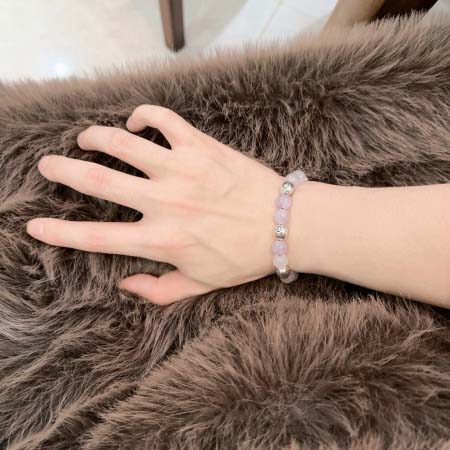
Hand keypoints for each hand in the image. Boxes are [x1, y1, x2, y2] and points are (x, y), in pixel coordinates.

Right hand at [26, 105, 283, 304]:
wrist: (286, 225)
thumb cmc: (244, 257)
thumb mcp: (201, 285)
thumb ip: (159, 291)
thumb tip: (124, 283)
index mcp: (162, 241)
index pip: (97, 238)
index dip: (60, 233)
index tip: (35, 226)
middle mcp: (166, 203)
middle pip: (99, 182)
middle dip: (65, 171)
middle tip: (48, 165)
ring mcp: (183, 170)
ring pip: (124, 144)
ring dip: (95, 138)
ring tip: (85, 138)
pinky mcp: (202, 146)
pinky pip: (164, 119)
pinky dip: (144, 115)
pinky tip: (136, 121)